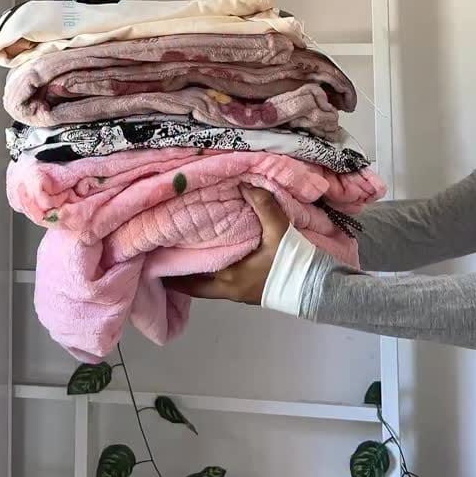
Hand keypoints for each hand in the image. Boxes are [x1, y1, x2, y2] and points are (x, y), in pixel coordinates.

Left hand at [164, 185, 289, 304]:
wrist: (319, 288)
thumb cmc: (294, 264)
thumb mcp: (279, 231)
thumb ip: (263, 204)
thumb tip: (244, 183)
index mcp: (230, 279)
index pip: (191, 281)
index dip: (172, 272)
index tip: (156, 260)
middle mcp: (230, 290)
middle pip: (196, 286)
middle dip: (181, 273)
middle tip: (166, 254)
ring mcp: (240, 293)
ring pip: (209, 284)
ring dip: (198, 271)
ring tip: (186, 251)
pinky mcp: (251, 291)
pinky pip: (223, 283)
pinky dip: (214, 270)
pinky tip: (215, 255)